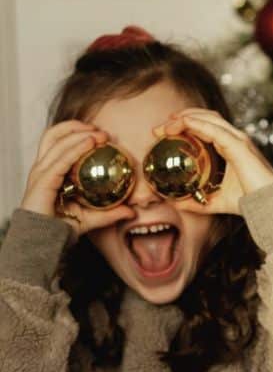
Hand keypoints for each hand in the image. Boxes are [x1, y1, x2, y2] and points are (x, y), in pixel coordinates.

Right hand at [21, 120, 135, 239]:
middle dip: (78, 127)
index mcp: (50, 172)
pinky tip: (90, 143)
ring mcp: (40, 174)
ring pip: (56, 142)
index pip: (59, 142)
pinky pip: (60, 160)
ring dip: (79, 133)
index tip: (101, 133)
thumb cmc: (61, 229)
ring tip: (99, 134)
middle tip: (102, 131)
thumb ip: (110, 213)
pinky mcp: (42, 181)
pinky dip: (75, 148)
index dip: (77, 132)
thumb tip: (132, 212)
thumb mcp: (91, 218)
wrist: (44, 244)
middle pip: (55, 135)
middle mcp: (42, 169)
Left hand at [153, 109, 272, 214]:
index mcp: (231, 147)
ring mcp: (238, 140)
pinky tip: (183, 124)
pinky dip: (197, 123)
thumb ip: (197, 202)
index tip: (165, 131)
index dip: (186, 123)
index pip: (206, 126)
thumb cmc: (249, 201)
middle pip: (206, 117)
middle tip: (160, 128)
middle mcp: (235, 139)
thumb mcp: (215, 201)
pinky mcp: (239, 145)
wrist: (269, 205)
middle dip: (181, 117)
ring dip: (186, 117)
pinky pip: (215, 129)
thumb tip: (175, 203)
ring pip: (209, 118)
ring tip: (167, 125)